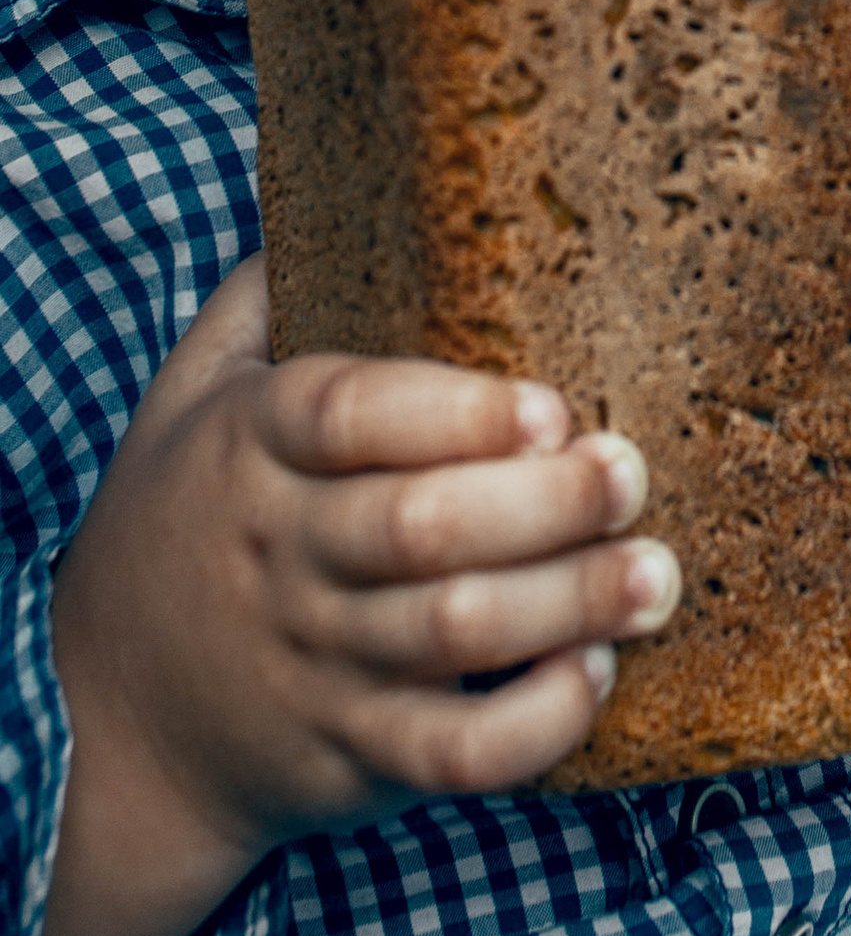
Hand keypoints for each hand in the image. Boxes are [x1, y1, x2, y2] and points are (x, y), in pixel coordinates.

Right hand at [41, 258, 677, 935]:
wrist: (111, 725)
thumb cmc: (182, 528)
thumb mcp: (186, 401)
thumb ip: (258, 300)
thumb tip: (341, 178)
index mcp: (252, 449)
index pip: (348, 417)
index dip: (455, 411)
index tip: (550, 403)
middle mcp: (286, 556)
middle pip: (420, 530)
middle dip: (545, 502)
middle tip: (632, 473)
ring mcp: (319, 664)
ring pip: (452, 636)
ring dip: (570, 605)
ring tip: (654, 574)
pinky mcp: (354, 756)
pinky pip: (454, 754)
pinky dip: (535, 724)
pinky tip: (594, 676)